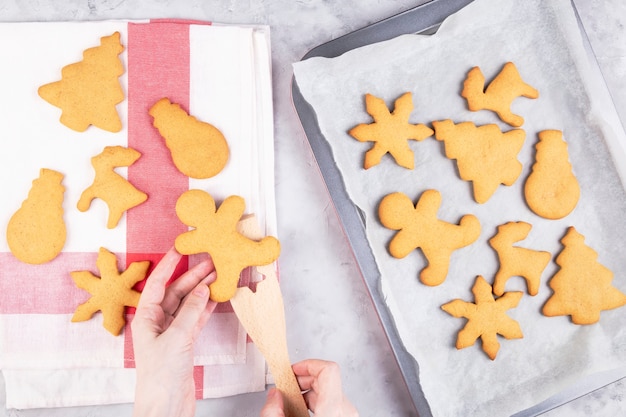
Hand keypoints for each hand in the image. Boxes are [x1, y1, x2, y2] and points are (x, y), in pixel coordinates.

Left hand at [132, 247, 216, 416]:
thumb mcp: (176, 338)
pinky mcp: (183, 342)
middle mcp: (156, 322)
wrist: (166, 406)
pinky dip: (206, 307)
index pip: (157, 284)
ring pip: (187, 303)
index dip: (168, 264)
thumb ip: (190, 311)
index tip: (179, 248)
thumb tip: (203, 289)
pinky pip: (195, 317)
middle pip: (175, 292)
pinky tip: (216, 296)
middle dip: (192, 276)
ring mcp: (171, 332)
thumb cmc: (160, 376)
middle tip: (210, 261)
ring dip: (202, 290)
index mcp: (145, 318)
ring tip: (217, 275)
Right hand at [260, 359, 357, 416]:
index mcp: (333, 409)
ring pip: (329, 391)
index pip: (329, 369)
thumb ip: (273, 411)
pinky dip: (316, 401)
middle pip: (326, 378)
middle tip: (287, 387)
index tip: (294, 369)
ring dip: (308, 391)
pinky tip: (301, 411)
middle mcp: (345, 410)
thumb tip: (274, 396)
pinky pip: (332, 402)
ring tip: (291, 403)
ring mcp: (348, 414)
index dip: (309, 364)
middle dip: (303, 379)